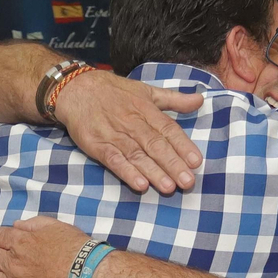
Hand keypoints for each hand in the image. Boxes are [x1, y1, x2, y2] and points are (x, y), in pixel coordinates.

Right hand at [51, 70, 202, 194]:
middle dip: (173, 164)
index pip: (168, 129)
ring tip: (169, 187)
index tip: (196, 161)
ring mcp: (115, 136)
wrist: (76, 89)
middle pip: (156, 146)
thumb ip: (174, 99)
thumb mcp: (146, 91)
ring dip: (154, 172)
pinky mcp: (97, 146)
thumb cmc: (114, 92)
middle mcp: (133, 123)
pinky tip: (140, 184)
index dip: (183, 146)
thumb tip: (200, 100)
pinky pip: (114, 161)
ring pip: (138, 156)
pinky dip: (127, 172)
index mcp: (147, 110)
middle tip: (188, 181)